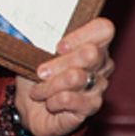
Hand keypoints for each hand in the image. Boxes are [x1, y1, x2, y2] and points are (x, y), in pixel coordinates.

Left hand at [15, 17, 114, 135]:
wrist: (30, 108)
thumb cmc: (35, 77)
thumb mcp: (34, 54)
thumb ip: (41, 40)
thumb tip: (33, 28)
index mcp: (91, 44)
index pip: (103, 29)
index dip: (82, 35)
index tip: (58, 47)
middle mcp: (101, 64)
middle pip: (91, 53)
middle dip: (59, 62)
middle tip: (40, 71)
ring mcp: (99, 86)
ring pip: (77, 77)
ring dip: (49, 85)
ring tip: (38, 91)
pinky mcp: (92, 107)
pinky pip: (71, 99)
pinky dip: (53, 101)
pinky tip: (48, 103)